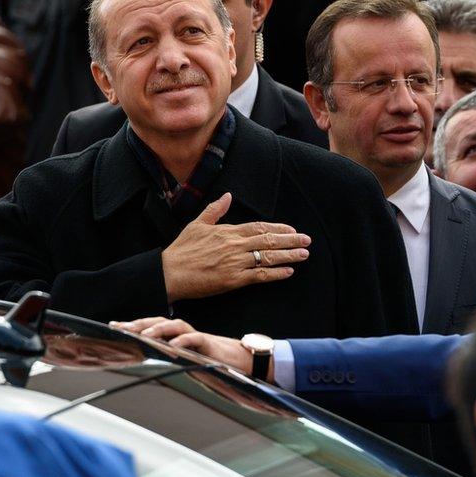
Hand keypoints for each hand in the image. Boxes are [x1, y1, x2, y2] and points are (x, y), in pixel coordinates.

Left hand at [110, 317, 265, 379]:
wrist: (242, 361)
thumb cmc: (213, 361)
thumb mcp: (187, 360)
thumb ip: (170, 357)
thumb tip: (146, 360)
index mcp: (177, 337)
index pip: (151, 326)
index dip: (133, 325)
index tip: (113, 326)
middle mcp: (184, 334)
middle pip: (159, 322)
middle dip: (139, 324)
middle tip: (120, 327)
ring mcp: (196, 338)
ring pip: (175, 327)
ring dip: (159, 329)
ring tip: (144, 334)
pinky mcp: (209, 345)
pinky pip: (195, 339)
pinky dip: (184, 340)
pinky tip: (173, 345)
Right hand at [161, 193, 311, 301]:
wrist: (168, 273)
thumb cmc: (181, 250)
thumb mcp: (197, 224)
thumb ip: (215, 210)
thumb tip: (228, 196)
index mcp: (228, 232)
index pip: (260, 227)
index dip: (278, 229)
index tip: (293, 230)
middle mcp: (235, 245)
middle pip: (269, 241)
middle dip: (290, 240)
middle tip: (307, 240)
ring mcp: (235, 263)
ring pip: (268, 258)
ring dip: (288, 256)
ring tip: (304, 254)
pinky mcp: (233, 280)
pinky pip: (259, 276)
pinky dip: (275, 273)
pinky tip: (288, 272)